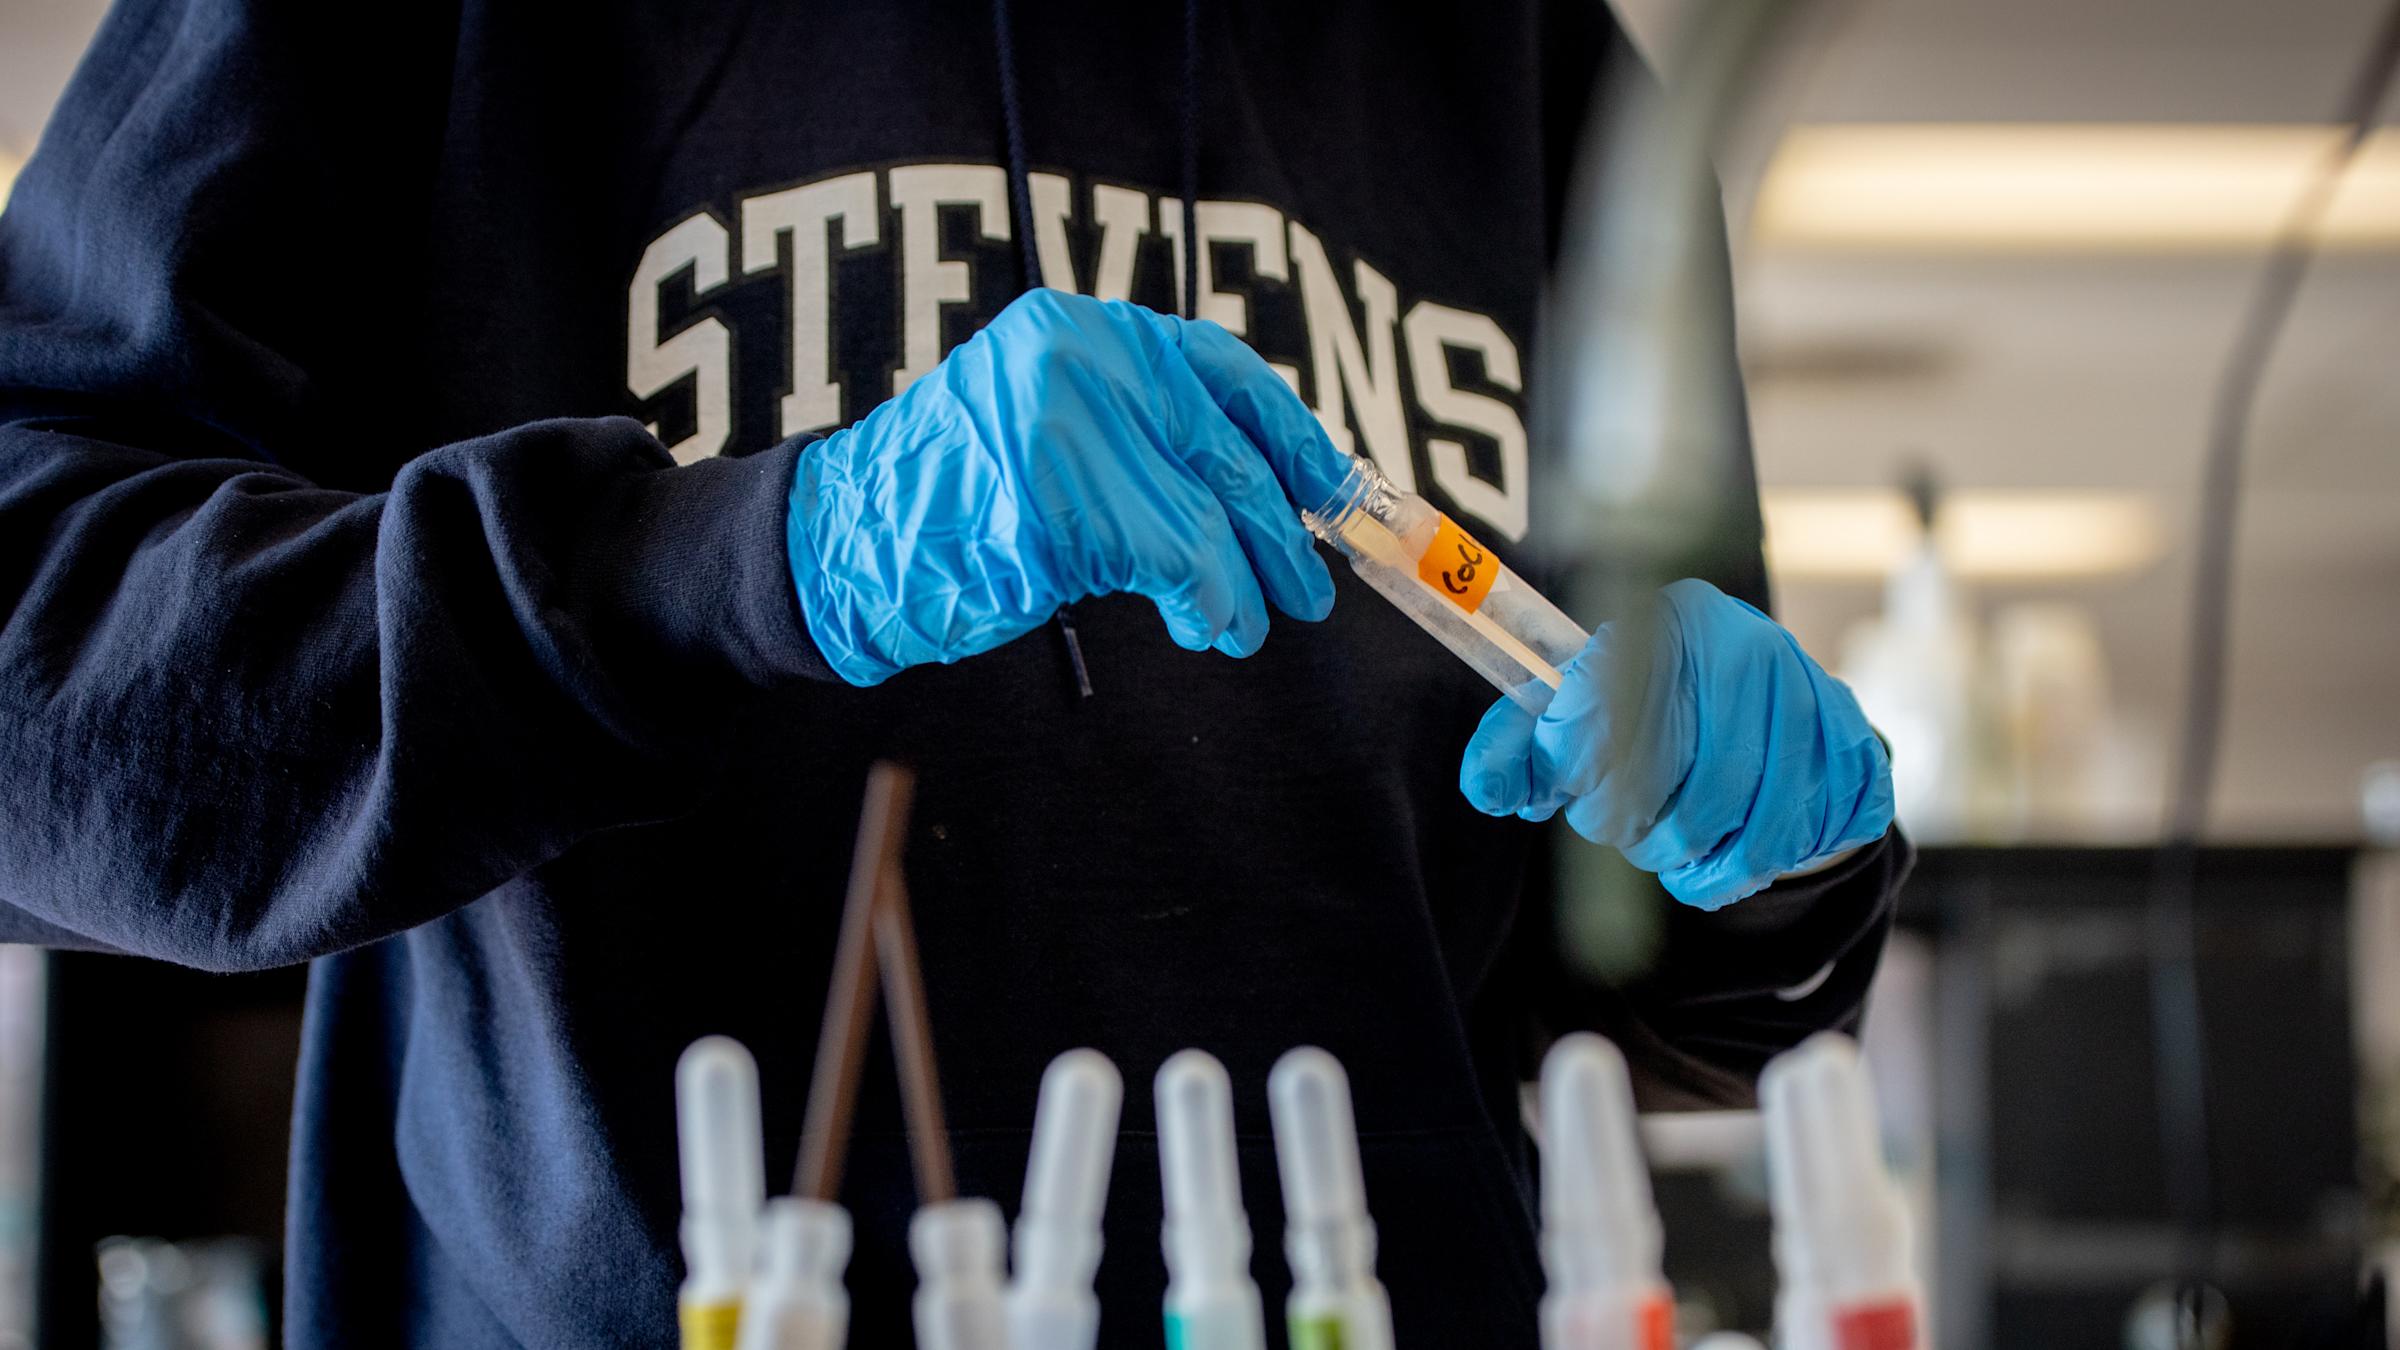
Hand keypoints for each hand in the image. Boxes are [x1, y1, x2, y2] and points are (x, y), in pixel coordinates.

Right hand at [785, 289, 1348, 684]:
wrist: (849, 541)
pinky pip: (1174, 561)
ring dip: (1238, 586)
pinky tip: (1203, 626)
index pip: (1222, 370)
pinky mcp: (1059, 504)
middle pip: (1225, 449)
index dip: (1290, 436)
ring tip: (1238, 625)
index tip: (1331, 490)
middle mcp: (1080, 360)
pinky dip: (1204, 603)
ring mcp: (1067, 428)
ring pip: (1206, 516)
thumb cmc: (958, 499)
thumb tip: (1267, 483)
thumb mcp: (1053, 426)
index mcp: (1083, 329)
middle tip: (1307, 587)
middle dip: (1279, 530)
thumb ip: (1144, 429)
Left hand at [1458, 578, 1892, 909]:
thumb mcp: (1566, 718)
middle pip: (1719, 782)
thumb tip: (1487, 791)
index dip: (1616, 796)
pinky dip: (1785, 860)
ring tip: (1686, 868)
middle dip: (1668, 841)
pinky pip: (1833, 825)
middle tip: (1642, 850)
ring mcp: (1818, 690)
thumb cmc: (1636, 710)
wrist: (1734, 691)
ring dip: (1724, 868)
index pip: (1645, 725)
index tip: (1599, 820)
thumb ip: (1519, 751)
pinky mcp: (1861, 738)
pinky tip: (1746, 854)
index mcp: (1673, 622)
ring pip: (1779, 820)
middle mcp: (1754, 645)